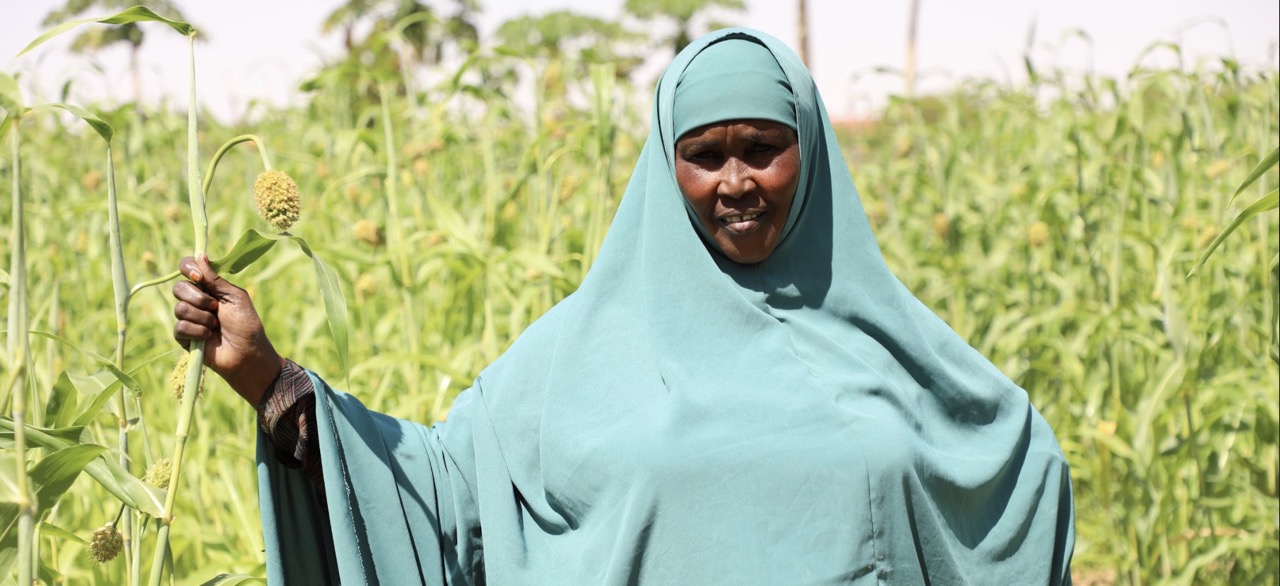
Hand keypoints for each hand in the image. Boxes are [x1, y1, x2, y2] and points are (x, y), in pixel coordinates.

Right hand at [172, 254, 282, 405]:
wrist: (247, 353)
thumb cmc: (246, 324)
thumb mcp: (234, 297)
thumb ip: (215, 278)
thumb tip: (200, 254)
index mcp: (209, 287)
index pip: (188, 269)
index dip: (188, 269)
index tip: (199, 276)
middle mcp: (196, 300)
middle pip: (179, 287)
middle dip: (198, 298)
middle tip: (215, 307)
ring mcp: (188, 318)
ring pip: (180, 308)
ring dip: (202, 317)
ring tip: (216, 325)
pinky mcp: (183, 336)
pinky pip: (180, 326)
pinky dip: (198, 331)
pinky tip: (209, 337)